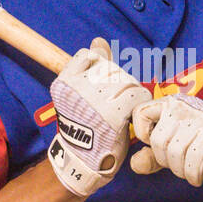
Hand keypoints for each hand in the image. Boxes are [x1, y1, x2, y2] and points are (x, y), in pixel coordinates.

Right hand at [47, 37, 152, 195]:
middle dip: (117, 83)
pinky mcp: (113, 113)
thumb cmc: (84, 125)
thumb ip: (92, 65)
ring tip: (119, 110)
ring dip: (128, 93)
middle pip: (111, 68)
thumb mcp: (80, 93)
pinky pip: (137, 94)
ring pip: (126, 79)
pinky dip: (138, 102)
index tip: (98, 88)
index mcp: (64, 83)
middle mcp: (77, 88)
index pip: (90, 56)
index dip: (100, 70)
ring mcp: (95, 100)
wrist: (84, 161)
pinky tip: (130, 113)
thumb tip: (99, 40)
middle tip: (110, 105)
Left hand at [130, 95, 202, 186]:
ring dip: (183, 171)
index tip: (160, 147)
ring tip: (192, 173)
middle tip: (183, 167)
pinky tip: (199, 177)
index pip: (141, 115)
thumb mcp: (179, 144)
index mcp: (171, 103)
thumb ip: (154, 155)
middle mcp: (183, 106)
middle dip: (168, 163)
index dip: (144, 136)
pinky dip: (194, 173)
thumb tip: (134, 165)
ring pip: (175, 153)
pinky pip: (194, 158)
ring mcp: (200, 116)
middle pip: (158, 142)